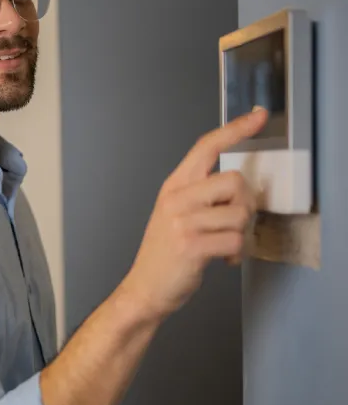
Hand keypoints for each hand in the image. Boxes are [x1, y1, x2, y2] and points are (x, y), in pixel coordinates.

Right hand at [121, 108, 267, 318]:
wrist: (145, 288)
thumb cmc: (165, 253)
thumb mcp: (176, 214)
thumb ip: (202, 195)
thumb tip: (242, 186)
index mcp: (174, 186)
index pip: (206, 147)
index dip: (236, 129)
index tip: (259, 116)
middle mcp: (176, 198)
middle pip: (235, 181)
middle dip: (245, 205)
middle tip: (233, 224)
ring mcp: (182, 221)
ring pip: (239, 214)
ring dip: (240, 234)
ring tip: (223, 245)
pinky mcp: (191, 245)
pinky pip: (236, 240)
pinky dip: (236, 254)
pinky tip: (222, 259)